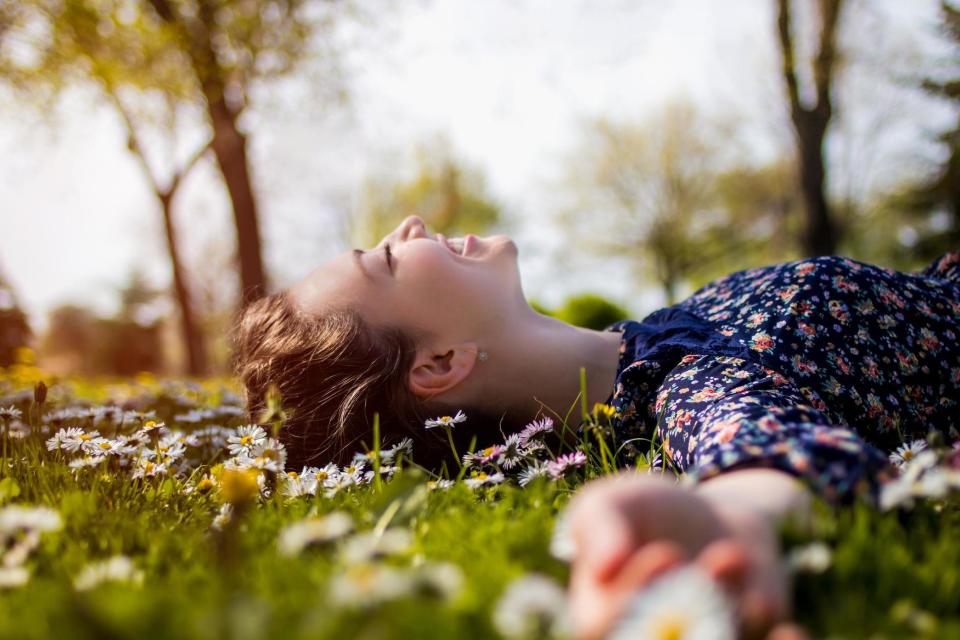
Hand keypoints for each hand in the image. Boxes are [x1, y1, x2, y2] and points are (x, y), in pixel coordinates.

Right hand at [565, 473, 796, 639]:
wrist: (716, 522)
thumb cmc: (650, 513)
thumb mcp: (614, 502)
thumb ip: (598, 523)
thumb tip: (605, 566)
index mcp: (601, 619)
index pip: (602, 629)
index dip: (632, 601)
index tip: (664, 553)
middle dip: (689, 614)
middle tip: (714, 562)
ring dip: (734, 614)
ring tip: (731, 554)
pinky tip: (789, 632)